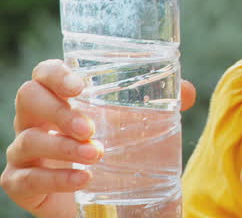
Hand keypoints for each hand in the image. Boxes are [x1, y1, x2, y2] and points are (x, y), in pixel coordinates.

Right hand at [1, 58, 196, 217]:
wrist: (104, 201)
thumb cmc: (115, 150)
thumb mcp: (137, 125)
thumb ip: (160, 104)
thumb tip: (186, 92)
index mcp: (59, 98)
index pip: (45, 73)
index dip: (56, 74)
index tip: (79, 85)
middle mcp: (35, 120)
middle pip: (28, 99)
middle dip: (59, 111)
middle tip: (90, 128)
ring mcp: (24, 152)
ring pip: (28, 141)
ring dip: (63, 148)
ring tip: (96, 155)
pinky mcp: (22, 184)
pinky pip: (27, 179)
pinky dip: (57, 179)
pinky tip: (83, 179)